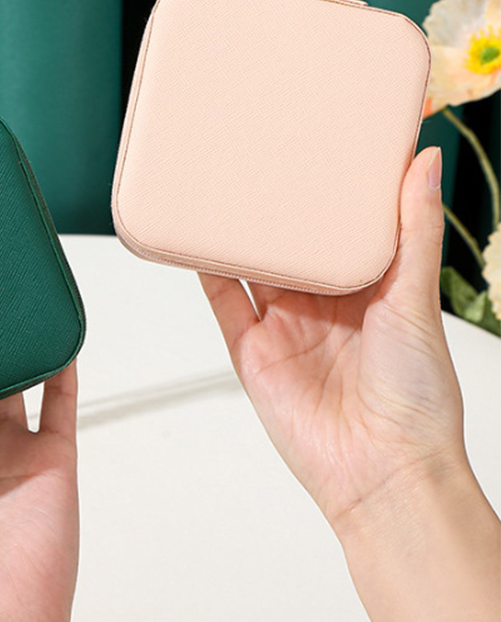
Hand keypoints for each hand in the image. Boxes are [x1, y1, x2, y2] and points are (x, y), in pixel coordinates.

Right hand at [200, 146, 464, 530]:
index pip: (343, 228)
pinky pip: (224, 303)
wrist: (380, 472)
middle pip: (292, 245)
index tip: (321, 150)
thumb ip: (415, 231)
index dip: (331, 192)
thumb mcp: (416, 299)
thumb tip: (423, 163)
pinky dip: (207, 271)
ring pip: (253, 267)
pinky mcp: (253, 352)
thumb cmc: (415, 397)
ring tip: (222, 188)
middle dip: (278, 207)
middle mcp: (323, 305)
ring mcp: (285, 327)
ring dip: (237, 233)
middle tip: (262, 159)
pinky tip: (198, 239)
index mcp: (368, 288)